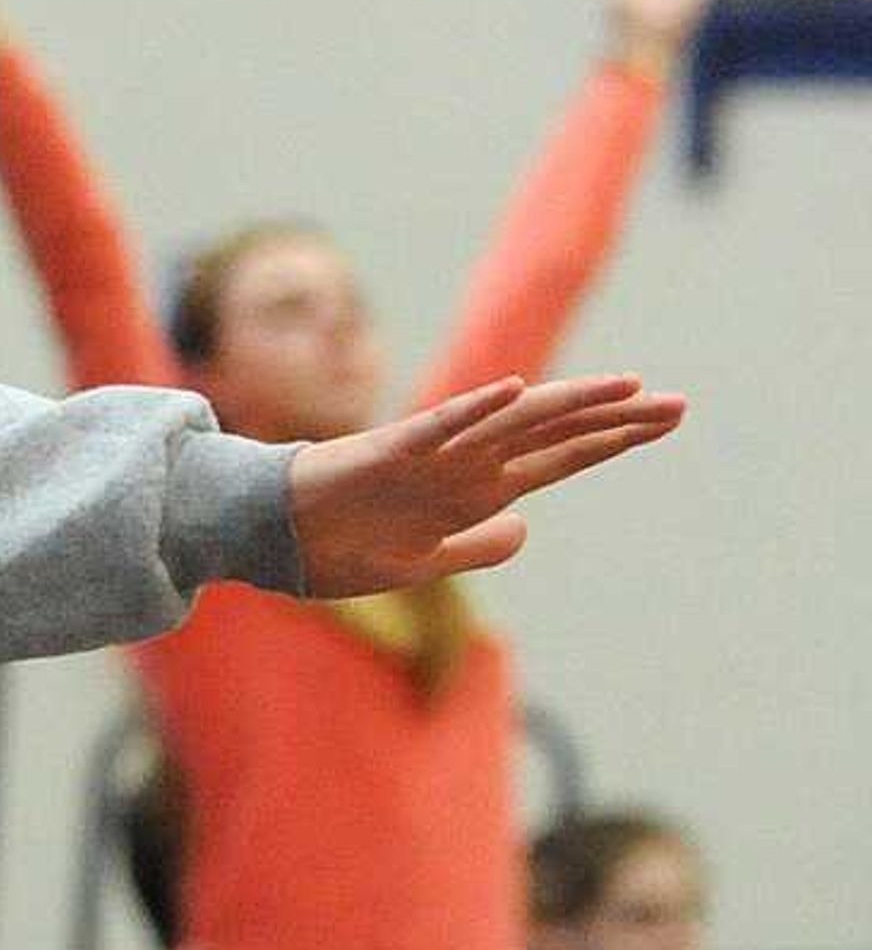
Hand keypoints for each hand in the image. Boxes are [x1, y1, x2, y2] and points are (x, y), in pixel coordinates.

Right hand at [283, 372, 682, 596]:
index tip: (667, 421)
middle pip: (554, 434)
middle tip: (680, 405)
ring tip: (627, 388)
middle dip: (618, 419)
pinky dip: (475, 409)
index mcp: (474, 490)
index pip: (561, 456)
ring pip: (511, 422)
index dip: (614, 439)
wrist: (269, 536)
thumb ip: (476, 546)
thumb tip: (525, 526)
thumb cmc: (338, 545)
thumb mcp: (424, 561)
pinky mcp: (387, 453)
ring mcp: (429, 456)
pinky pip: (438, 427)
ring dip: (569, 404)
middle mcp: (462, 465)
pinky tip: (515, 390)